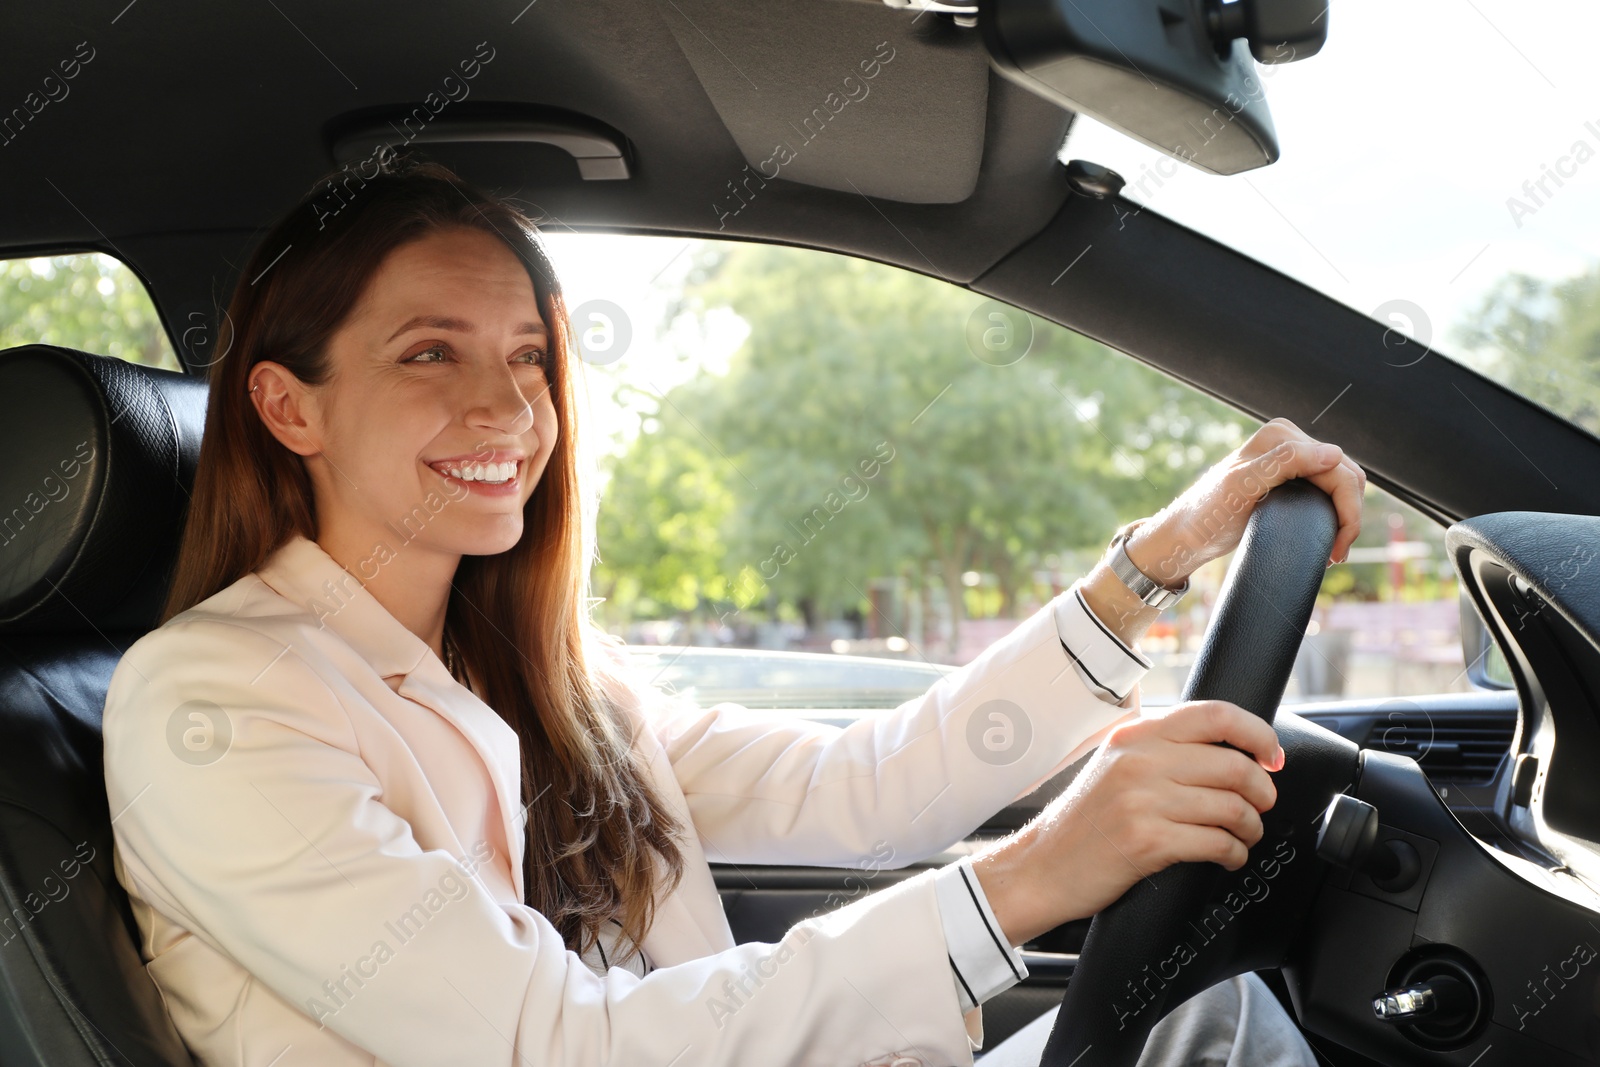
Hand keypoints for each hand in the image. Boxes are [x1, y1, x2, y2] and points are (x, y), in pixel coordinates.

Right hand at [970, 701, 1282, 946]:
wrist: (1042, 866)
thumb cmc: (1084, 822)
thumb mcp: (1114, 765)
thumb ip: (1162, 750)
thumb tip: (1230, 749)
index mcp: (1136, 735)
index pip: (1215, 715)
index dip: (1258, 733)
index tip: (1272, 756)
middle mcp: (1139, 761)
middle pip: (1234, 765)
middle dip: (1263, 791)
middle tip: (1262, 805)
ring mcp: (1141, 801)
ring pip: (1232, 807)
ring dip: (1251, 827)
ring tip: (1244, 836)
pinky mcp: (1147, 842)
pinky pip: (1217, 843)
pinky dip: (1234, 854)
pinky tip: (1228, 857)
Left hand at [1127, 417, 1365, 586]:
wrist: (1185, 536)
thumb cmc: (1207, 515)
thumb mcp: (1242, 487)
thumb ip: (1283, 463)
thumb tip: (1333, 453)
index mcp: (1281, 436)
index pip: (1338, 468)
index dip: (1348, 509)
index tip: (1336, 549)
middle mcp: (1288, 441)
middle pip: (1346, 475)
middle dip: (1349, 516)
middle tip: (1336, 554)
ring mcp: (1290, 460)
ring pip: (1342, 484)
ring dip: (1345, 518)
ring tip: (1333, 550)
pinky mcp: (1290, 479)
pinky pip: (1328, 491)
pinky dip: (1335, 514)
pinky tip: (1328, 539)